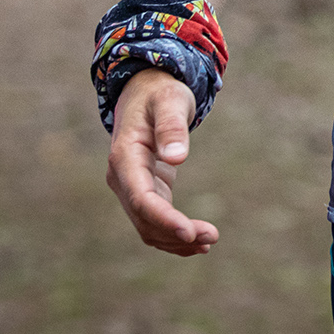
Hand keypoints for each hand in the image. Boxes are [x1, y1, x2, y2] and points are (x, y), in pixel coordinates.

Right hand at [105, 68, 219, 256]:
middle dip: (176, 233)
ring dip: (175, 239)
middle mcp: (122, 177)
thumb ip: (171, 127)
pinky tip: (196, 242)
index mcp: (124, 157)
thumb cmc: (160, 93)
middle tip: (212, 238)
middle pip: (144, 218)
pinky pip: (154, 220)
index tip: (189, 232)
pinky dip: (172, 233)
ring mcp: (130, 186)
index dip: (164, 218)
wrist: (145, 91)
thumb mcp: (169, 101)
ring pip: (147, 225)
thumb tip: (177, 158)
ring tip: (209, 242)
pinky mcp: (144, 189)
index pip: (141, 198)